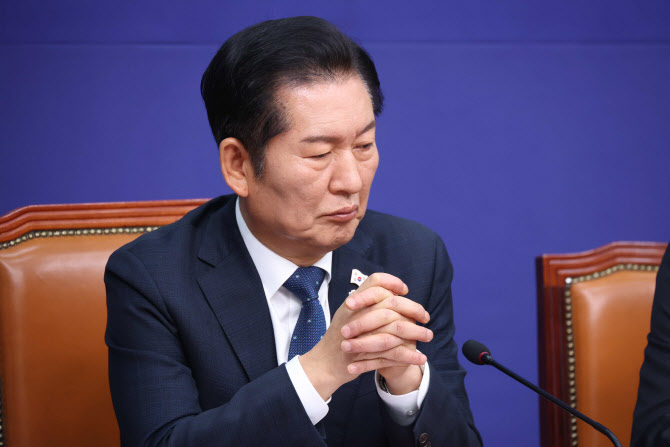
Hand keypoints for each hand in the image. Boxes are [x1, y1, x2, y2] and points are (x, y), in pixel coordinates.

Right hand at [299, 273, 430, 398]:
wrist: (325, 363)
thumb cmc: (340, 337)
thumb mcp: (348, 313)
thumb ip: (366, 303)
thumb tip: (391, 292)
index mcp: (353, 303)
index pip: (375, 282)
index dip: (392, 282)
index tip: (405, 290)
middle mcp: (356, 315)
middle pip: (392, 304)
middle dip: (414, 309)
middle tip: (426, 317)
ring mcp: (360, 335)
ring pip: (397, 329)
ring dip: (416, 333)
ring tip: (429, 336)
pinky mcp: (365, 355)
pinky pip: (394, 353)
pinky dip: (410, 356)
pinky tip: (421, 358)